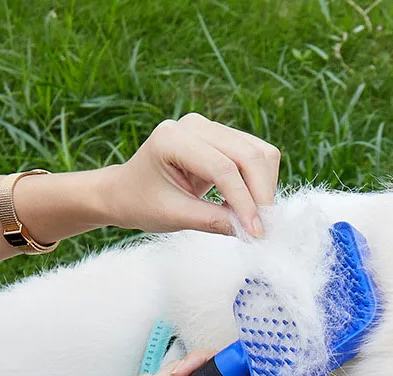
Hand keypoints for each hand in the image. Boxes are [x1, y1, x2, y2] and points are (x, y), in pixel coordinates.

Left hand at [99, 113, 280, 237]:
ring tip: (252, 217)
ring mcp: (211, 127)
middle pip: (248, 155)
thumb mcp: (174, 216)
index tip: (256, 232)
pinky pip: (256, 154)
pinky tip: (246, 204)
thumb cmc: (143, 203)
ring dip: (265, 187)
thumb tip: (251, 231)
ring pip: (259, 152)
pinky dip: (260, 181)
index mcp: (172, 139)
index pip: (223, 168)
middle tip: (263, 228)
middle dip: (261, 194)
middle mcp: (194, 125)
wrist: (127, 191)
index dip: (244, 201)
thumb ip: (213, 221)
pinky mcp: (223, 137)